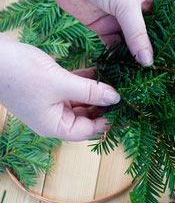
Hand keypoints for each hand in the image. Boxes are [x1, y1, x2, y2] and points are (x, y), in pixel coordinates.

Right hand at [0, 34, 119, 140]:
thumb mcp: (60, 82)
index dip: (109, 121)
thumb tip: (116, 97)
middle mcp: (54, 118)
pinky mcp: (50, 88)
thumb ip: (90, 91)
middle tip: (124, 95)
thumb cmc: (19, 73)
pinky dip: (86, 82)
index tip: (127, 112)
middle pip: (87, 117)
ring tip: (116, 83)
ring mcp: (52, 103)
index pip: (89, 130)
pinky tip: (100, 72)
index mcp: (54, 126)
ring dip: (96, 92)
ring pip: (82, 102)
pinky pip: (74, 88)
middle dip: (104, 106)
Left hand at [26, 0, 162, 65]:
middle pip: (149, 31)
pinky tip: (124, 68)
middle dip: (153, 48)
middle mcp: (136, 6)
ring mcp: (119, 17)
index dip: (173, 31)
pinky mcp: (103, 26)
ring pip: (131, 41)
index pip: (167, 14)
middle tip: (161, 67)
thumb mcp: (126, 4)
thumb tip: (148, 61)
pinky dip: (118, 56)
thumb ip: (137, 34)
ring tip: (144, 72)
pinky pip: (114, 45)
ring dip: (135, 55)